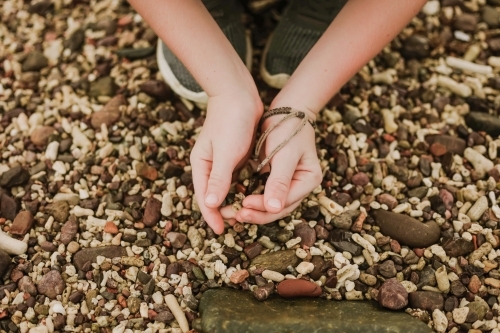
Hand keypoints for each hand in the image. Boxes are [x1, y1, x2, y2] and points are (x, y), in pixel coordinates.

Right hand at [190, 90, 262, 233]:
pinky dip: (241, 189)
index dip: (212, 215)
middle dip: (222, 211)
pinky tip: (249, 196)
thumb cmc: (231, 121)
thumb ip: (219, 178)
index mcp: (201, 164)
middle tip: (236, 224)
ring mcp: (222, 160)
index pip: (204, 197)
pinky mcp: (234, 155)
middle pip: (213, 195)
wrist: (239, 94)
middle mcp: (209, 165)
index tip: (221, 230)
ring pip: (225, 188)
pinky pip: (235, 178)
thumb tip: (210, 204)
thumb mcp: (226, 152)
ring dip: (232, 201)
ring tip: (243, 215)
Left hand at [221, 109, 321, 223]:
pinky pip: (264, 194)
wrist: (285, 110)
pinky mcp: (277, 178)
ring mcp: (289, 183)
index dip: (265, 209)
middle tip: (235, 215)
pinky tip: (237, 202)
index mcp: (309, 180)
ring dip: (253, 210)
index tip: (244, 206)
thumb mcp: (284, 154)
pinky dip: (252, 199)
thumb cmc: (287, 128)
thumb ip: (279, 182)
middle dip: (257, 214)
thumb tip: (274, 208)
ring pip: (270, 204)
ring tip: (233, 213)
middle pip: (279, 208)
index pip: (286, 203)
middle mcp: (301, 185)